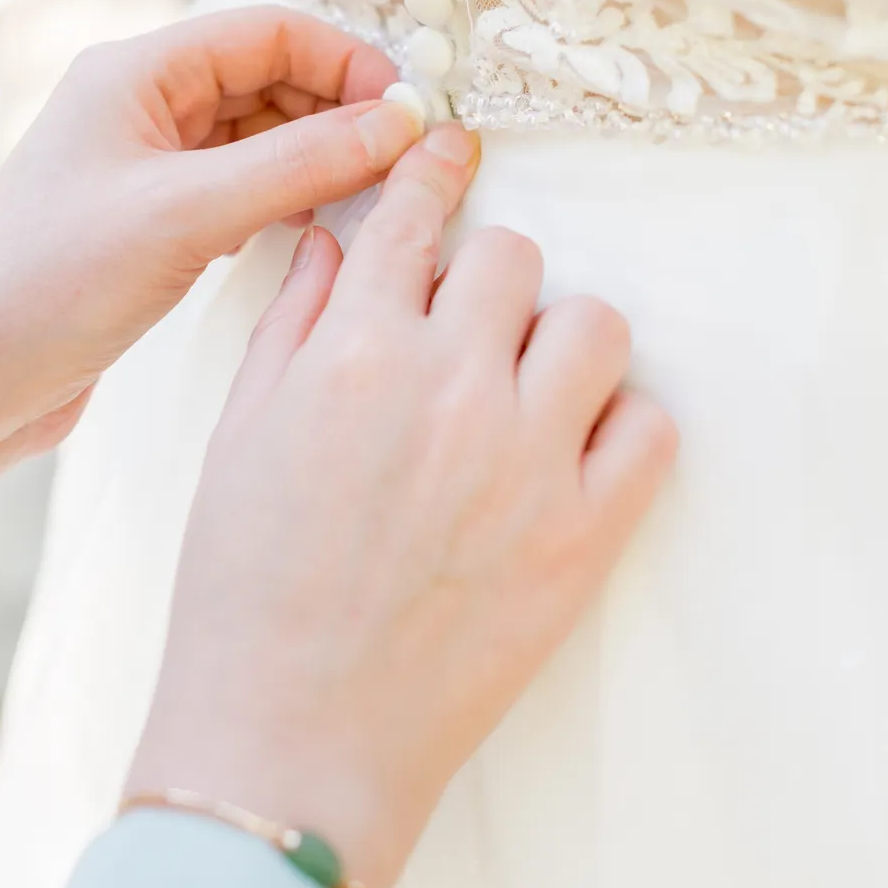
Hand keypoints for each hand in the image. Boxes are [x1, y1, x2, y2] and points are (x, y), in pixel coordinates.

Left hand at [0, 9, 420, 577]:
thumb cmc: (51, 286)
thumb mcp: (188, 216)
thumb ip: (300, 164)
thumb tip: (402, 122)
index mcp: (135, 72)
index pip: (269, 31)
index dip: (347, 61)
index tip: (409, 113)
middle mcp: (140, 104)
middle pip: (271, 76)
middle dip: (340, 109)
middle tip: (405, 161)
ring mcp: (144, 163)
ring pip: (260, 134)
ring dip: (317, 156)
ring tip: (372, 197)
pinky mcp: (150, 220)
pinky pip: (240, 184)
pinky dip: (285, 196)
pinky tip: (315, 230)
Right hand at [125, 122, 677, 887]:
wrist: (288, 737)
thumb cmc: (242, 591)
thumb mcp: (237, 437)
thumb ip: (289, 324)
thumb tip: (327, 240)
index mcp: (351, 352)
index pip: (413, 217)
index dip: (434, 171)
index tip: (453, 150)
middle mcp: (447, 385)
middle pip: (513, 256)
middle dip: (489, 276)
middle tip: (470, 325)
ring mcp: (526, 457)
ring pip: (595, 323)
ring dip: (562, 338)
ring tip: (528, 386)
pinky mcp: (583, 533)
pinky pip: (650, 426)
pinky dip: (620, 424)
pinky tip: (572, 450)